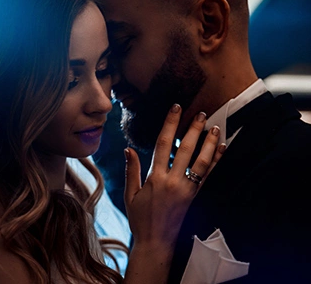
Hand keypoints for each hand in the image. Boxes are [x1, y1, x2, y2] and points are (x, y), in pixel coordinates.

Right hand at [124, 104, 224, 246]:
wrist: (156, 242)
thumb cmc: (140, 218)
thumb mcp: (130, 195)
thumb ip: (131, 170)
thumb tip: (128, 148)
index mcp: (155, 178)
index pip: (163, 144)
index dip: (170, 124)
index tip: (176, 109)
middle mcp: (173, 181)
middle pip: (185, 149)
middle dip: (194, 129)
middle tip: (201, 113)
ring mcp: (186, 189)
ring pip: (201, 162)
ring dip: (209, 143)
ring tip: (215, 127)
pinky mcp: (195, 196)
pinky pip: (208, 176)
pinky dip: (216, 161)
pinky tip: (221, 149)